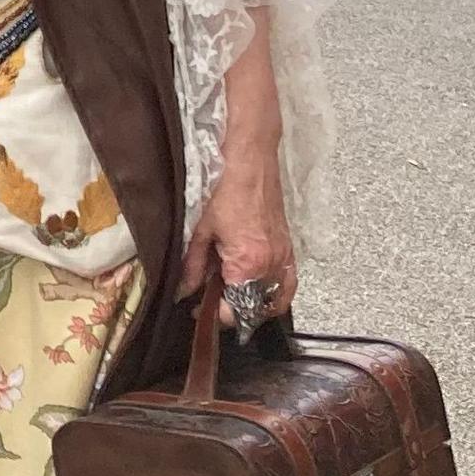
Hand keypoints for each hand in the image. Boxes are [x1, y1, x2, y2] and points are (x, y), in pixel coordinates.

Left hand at [185, 151, 297, 330]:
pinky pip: (288, 285)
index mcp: (249, 262)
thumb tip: (185, 291)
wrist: (250, 161)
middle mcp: (272, 265)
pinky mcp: (289, 249)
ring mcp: (284, 258)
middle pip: (257, 309)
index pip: (237, 309)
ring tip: (230, 295)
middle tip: (211, 300)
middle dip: (233, 310)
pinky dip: (275, 294)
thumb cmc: (225, 188)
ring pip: (273, 300)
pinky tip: (258, 291)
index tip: (200, 311)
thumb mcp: (199, 230)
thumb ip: (193, 266)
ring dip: (252, 304)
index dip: (216, 315)